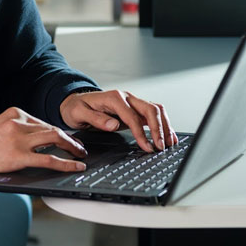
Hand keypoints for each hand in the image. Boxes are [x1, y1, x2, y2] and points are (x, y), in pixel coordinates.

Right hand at [0, 107, 86, 193]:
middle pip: (52, 128)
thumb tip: (36, 141)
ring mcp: (17, 138)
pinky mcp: (16, 156)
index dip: (58, 132)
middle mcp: (16, 122)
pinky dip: (66, 163)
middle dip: (69, 139)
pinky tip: (75, 167)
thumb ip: (15, 132)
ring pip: (54, 139)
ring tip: (80, 156)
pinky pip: (49, 159)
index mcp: (12, 113)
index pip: (42, 122)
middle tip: (79, 147)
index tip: (66, 139)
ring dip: (72, 148)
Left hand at [60, 90, 178, 151]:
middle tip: (162, 146)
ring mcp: (132, 102)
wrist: (75, 102)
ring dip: (165, 125)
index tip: (147, 147)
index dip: (141, 133)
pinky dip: (162, 124)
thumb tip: (114, 125)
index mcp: (114, 98)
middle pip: (150, 109)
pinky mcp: (134, 109)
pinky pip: (152, 114)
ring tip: (170, 142)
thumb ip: (96, 119)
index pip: (133, 116)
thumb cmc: (76, 108)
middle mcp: (126, 98)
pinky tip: (168, 134)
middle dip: (159, 128)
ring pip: (155, 110)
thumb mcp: (79, 114)